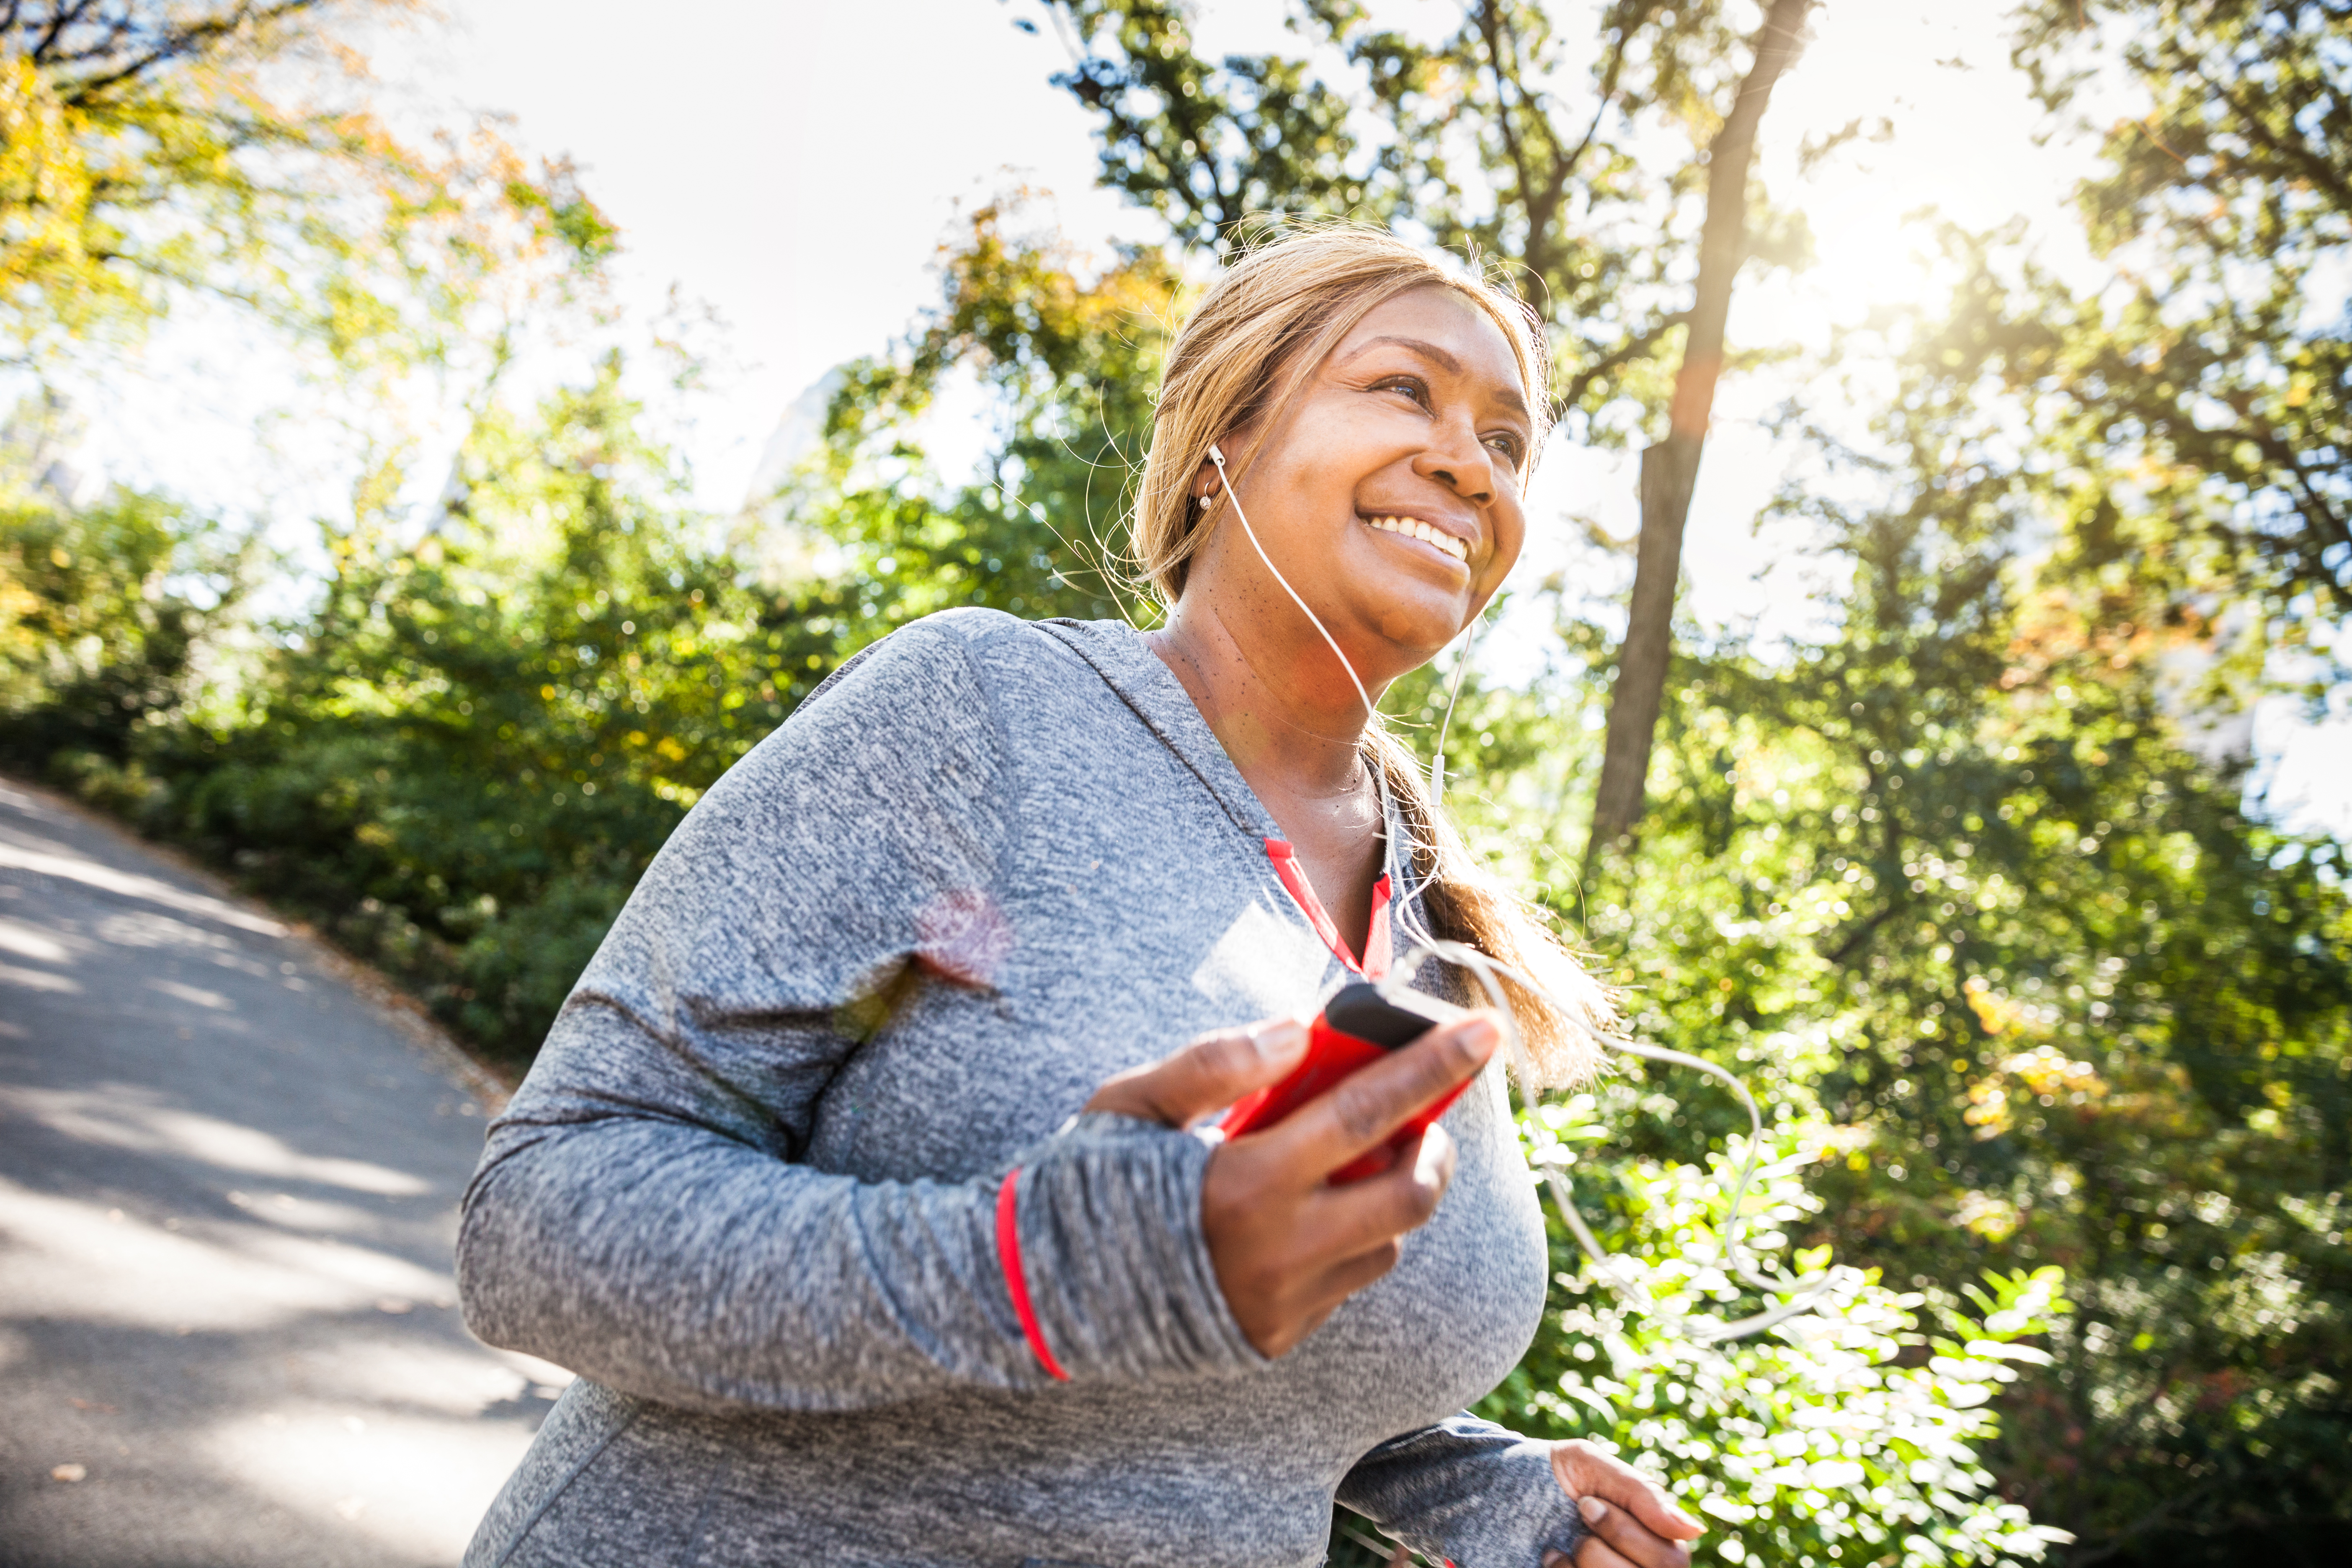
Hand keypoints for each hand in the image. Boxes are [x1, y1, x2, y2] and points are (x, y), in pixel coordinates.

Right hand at [1083, 1012, 1499, 1357]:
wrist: (1044, 1298)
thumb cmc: (1086, 1182)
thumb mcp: (1131, 1103)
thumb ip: (1216, 1063)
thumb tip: (1300, 1031)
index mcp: (1245, 1181)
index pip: (1368, 1111)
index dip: (1434, 1066)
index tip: (1484, 1030)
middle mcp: (1280, 1249)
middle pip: (1409, 1192)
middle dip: (1432, 1143)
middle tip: (1416, 1116)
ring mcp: (1285, 1303)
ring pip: (1388, 1243)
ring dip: (1388, 1194)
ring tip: (1343, 1163)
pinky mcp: (1281, 1338)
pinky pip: (1349, 1283)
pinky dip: (1350, 1240)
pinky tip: (1306, 1215)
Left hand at [1542, 1440, 1703, 1567]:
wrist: (1505, 1490)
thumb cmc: (1555, 1474)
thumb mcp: (1592, 1465)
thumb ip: (1643, 1494)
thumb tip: (1696, 1530)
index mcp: (1658, 1539)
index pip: (1669, 1558)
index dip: (1621, 1530)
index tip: (1585, 1503)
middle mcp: (1642, 1567)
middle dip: (1600, 1547)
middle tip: (1576, 1518)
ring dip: (1581, 1560)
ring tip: (1564, 1543)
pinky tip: (1553, 1558)